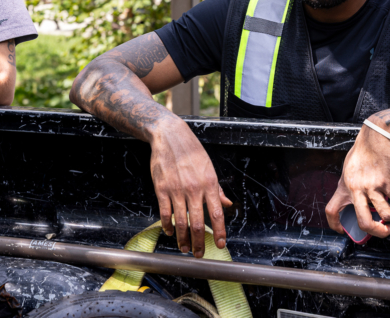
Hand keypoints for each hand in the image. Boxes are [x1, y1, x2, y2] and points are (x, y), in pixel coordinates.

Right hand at [149, 118, 232, 257]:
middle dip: (200, 242)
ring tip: (185, 248)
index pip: (217, 213)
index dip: (220, 232)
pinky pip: (165, 212)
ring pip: (181, 221)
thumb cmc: (191, 151)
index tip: (221, 244)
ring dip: (183, 238)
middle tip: (199, 254)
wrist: (170, 136)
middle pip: (198, 223)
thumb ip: (217, 189)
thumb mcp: (209, 167)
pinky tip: (169, 232)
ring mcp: (176, 190)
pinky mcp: (162, 189)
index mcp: (209, 183)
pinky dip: (167, 225)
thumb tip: (227, 204)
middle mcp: (194, 189)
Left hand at [325, 117, 389, 238]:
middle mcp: (356, 189)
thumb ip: (352, 185)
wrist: (376, 134)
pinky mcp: (386, 180)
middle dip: (380, 232)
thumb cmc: (363, 150)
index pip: (331, 210)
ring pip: (387, 214)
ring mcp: (372, 186)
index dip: (335, 225)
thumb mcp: (349, 169)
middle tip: (388, 229)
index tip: (344, 230)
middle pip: (364, 222)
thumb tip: (363, 200)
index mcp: (344, 187)